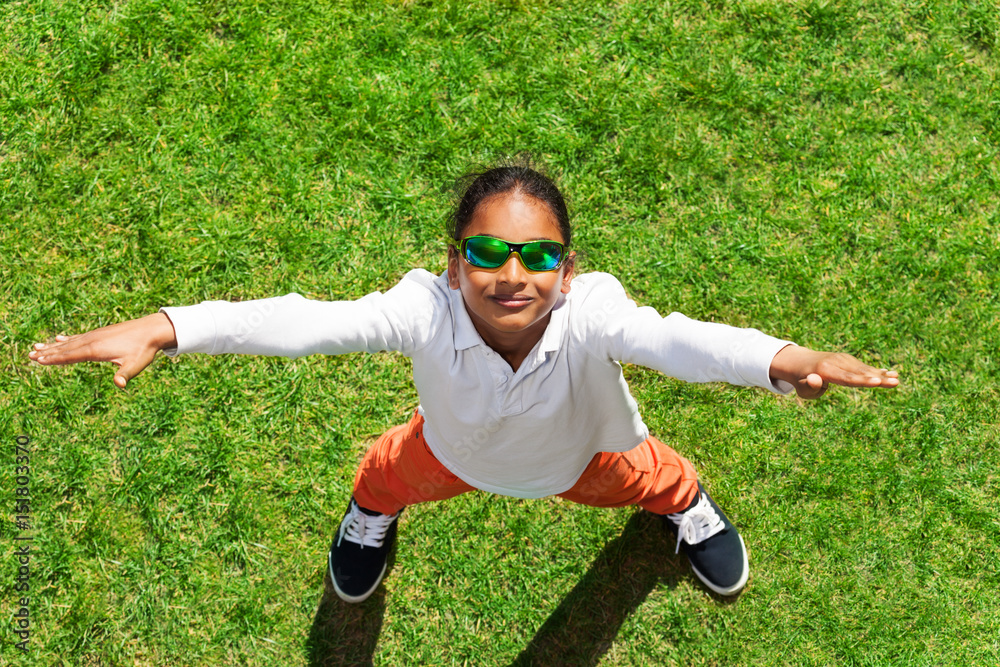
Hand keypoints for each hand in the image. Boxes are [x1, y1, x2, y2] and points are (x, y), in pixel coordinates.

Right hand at [29, 313, 177, 388]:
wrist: (153, 329)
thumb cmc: (144, 349)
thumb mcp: (136, 364)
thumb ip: (125, 375)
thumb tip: (120, 385)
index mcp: (97, 349)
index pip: (70, 356)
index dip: (54, 359)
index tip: (37, 361)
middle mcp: (92, 340)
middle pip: (65, 348)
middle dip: (47, 352)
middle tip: (28, 355)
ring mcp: (96, 335)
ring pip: (70, 342)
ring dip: (53, 345)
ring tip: (37, 347)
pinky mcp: (100, 333)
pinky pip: (79, 337)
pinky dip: (67, 339)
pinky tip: (60, 338)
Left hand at [769, 345, 898, 399]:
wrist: (801, 361)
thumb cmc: (801, 380)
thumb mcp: (801, 388)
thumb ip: (810, 386)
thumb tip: (814, 379)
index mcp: (826, 370)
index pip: (847, 378)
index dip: (863, 381)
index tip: (876, 382)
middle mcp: (837, 362)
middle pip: (860, 373)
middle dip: (879, 378)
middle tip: (896, 382)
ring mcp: (844, 360)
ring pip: (864, 369)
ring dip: (881, 374)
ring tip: (897, 379)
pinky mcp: (849, 360)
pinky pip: (864, 367)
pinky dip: (877, 371)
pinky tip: (891, 374)